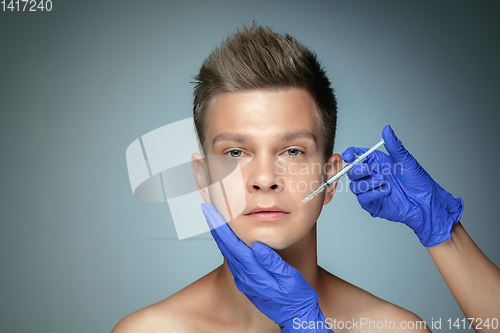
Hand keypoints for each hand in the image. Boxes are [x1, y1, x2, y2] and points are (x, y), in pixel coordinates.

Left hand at [201, 203, 332, 331]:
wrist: (297, 319)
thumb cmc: (297, 298)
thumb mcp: (290, 279)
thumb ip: (272, 263)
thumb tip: (256, 245)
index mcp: (254, 274)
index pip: (232, 245)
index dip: (220, 226)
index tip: (210, 211)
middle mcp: (245, 278)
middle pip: (225, 247)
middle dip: (215, 226)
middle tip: (206, 208)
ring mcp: (244, 281)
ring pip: (227, 253)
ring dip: (220, 235)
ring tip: (214, 218)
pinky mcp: (247, 283)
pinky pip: (233, 260)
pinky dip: (227, 245)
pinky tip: (227, 238)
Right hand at [341, 125, 462, 246]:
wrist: (425, 202)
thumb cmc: (418, 182)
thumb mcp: (405, 160)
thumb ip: (393, 145)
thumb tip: (387, 130)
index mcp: (377, 163)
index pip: (357, 157)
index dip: (350, 155)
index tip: (349, 156)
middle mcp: (372, 176)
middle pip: (352, 172)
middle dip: (357, 170)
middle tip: (369, 170)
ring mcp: (371, 190)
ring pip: (355, 186)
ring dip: (367, 183)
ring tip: (384, 181)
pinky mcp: (373, 204)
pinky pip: (362, 199)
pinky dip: (372, 194)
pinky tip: (385, 191)